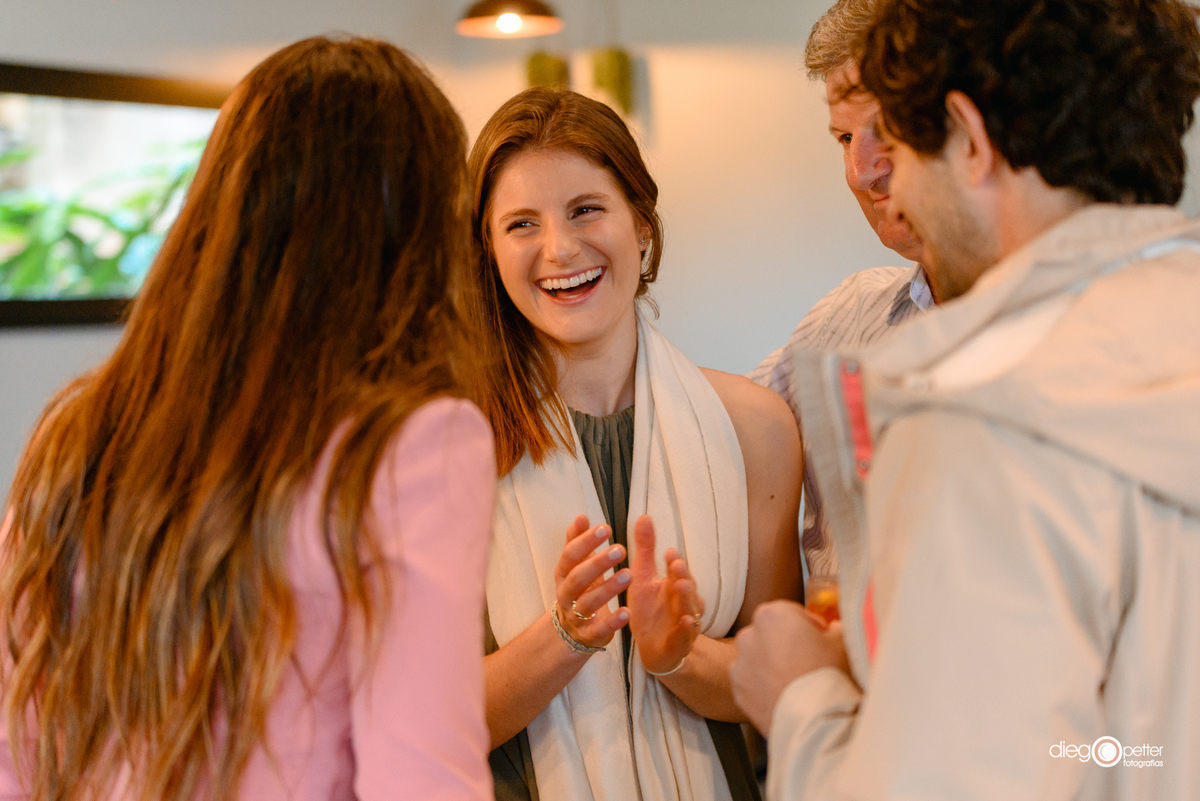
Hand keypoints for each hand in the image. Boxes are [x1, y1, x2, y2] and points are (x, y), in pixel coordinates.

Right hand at [553, 514, 630, 649]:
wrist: (571, 630)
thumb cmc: (579, 589)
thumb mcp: (576, 566)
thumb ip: (578, 542)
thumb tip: (580, 517)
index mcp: (563, 575)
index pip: (570, 556)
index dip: (585, 542)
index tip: (605, 528)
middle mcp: (566, 595)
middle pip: (578, 578)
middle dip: (598, 563)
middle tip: (620, 549)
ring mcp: (576, 616)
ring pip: (589, 603)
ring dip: (608, 589)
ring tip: (629, 575)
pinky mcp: (589, 635)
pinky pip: (599, 629)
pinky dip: (613, 621)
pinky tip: (627, 612)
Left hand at [627, 515, 703, 673]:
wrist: (654, 649)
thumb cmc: (650, 609)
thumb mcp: (643, 577)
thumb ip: (645, 549)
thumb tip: (644, 516)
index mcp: (676, 585)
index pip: (678, 572)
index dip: (675, 564)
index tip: (669, 552)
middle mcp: (685, 602)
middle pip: (687, 588)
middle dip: (682, 576)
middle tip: (676, 566)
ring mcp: (685, 623)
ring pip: (690, 609)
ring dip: (686, 599)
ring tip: (680, 587)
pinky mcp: (680, 643)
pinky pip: (685, 636)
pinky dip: (686, 629)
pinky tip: (684, 621)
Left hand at [730, 600, 848, 734]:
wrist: (813, 721)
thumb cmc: (829, 676)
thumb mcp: (843, 644)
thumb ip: (836, 630)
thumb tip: (835, 629)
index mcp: (773, 615)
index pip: (790, 612)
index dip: (808, 626)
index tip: (820, 639)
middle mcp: (749, 635)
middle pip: (770, 634)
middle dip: (786, 643)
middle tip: (808, 661)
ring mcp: (740, 664)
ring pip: (757, 658)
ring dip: (771, 664)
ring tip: (795, 682)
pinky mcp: (738, 690)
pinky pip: (751, 682)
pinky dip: (763, 687)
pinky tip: (784, 696)